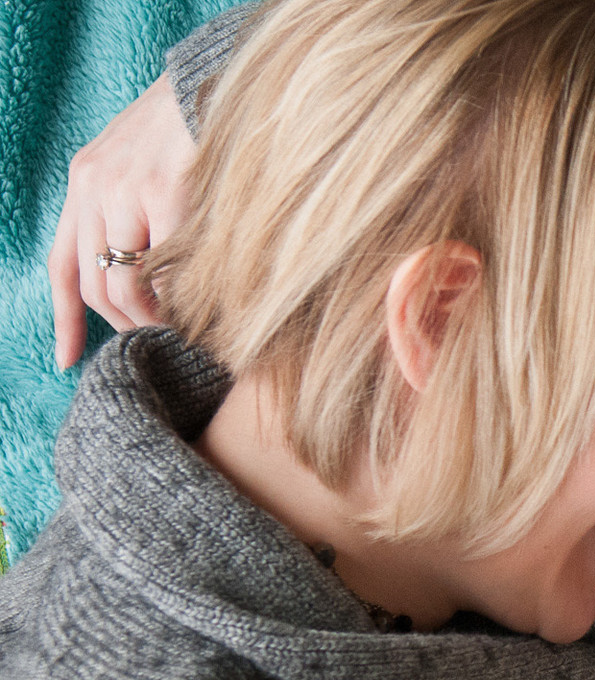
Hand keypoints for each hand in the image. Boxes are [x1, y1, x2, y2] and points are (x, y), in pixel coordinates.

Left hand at [47, 75, 196, 369]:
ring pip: (125, 283)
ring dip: (153, 318)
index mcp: (84, 183)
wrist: (213, 85)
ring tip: (181, 329)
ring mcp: (124, 189)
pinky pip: (166, 266)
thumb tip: (145, 280)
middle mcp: (93, 186)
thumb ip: (131, 214)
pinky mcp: (161, 192)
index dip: (63, 318)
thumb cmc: (188, 135)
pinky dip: (181, 295)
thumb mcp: (140, 169)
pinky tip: (200, 303)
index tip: (68, 360)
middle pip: (95, 283)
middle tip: (157, 339)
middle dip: (124, 324)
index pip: (63, 263)